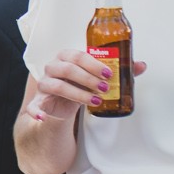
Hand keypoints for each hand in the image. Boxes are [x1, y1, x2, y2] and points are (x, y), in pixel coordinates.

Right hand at [27, 48, 147, 122]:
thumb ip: (118, 71)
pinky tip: (43, 118)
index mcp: (65, 57)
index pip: (77, 55)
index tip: (109, 73)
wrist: (61, 102)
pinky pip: (32, 106)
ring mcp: (44, 85)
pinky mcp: (38, 102)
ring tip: (95, 101)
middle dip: (88, 78)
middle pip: (67, 69)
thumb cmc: (79, 84)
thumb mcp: (96, 77)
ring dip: (77, 93)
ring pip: (56, 85)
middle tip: (105, 88)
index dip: (93, 64)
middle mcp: (52, 68)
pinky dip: (36, 112)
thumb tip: (141, 65)